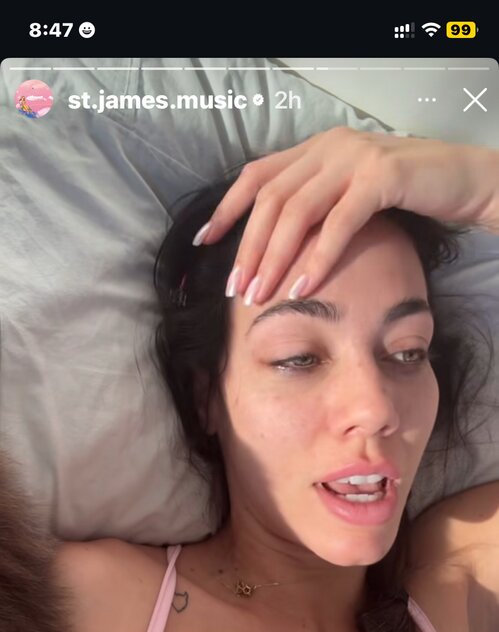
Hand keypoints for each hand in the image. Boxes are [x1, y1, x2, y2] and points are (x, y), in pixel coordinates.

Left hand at [194, 127, 498, 303]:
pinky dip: (317, 258)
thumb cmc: (409, 196)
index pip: (258, 175)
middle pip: (271, 199)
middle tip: (236, 288)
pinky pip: (338, 223)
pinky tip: (303, 287)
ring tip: (261, 295)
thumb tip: (278, 247)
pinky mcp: (381, 177)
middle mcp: (330, 146)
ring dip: (274, 258)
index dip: (228, 209)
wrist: (463, 180)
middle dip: (248, 247)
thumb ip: (319, 208)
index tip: (206, 243)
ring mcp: (354, 158)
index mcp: (317, 148)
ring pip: (297, 211)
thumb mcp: (352, 196)